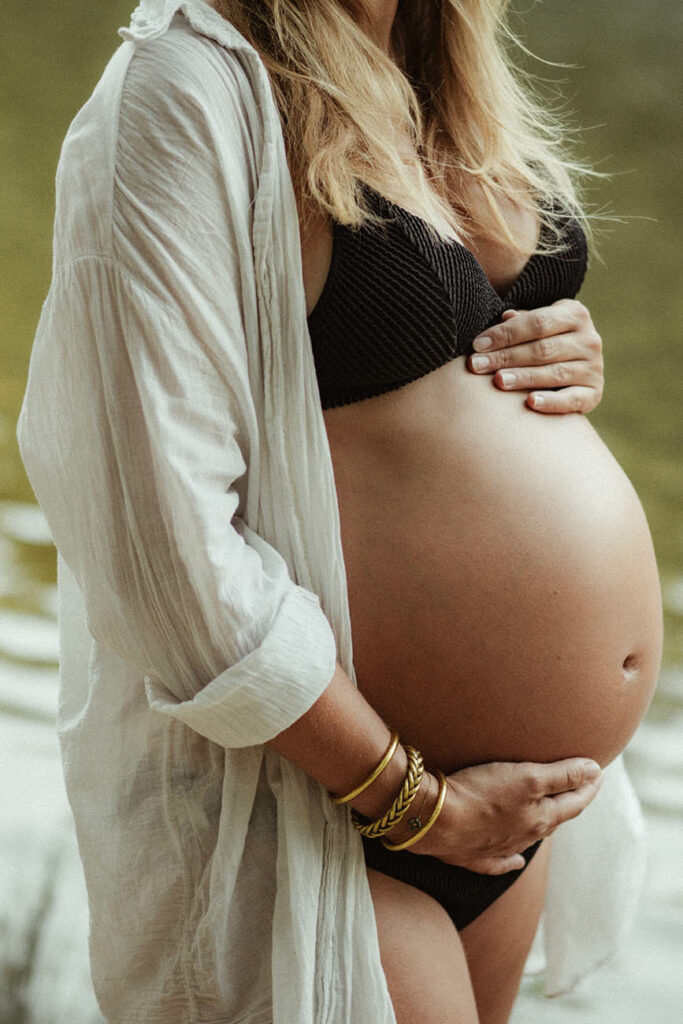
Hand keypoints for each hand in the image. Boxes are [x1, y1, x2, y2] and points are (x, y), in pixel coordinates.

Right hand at [394, 757, 602, 873]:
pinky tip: (517, 859)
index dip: (588, 786)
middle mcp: (525, 837)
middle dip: (569, 803)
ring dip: (543, 825)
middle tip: (579, 788)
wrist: (434, 821)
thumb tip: (594, 771)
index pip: (574, 802)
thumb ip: (562, 775)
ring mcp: (500, 849)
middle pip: (555, 819)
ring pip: (530, 838)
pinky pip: (501, 861)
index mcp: (541, 818)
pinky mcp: (475, 855)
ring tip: (549, 812)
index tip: (597, 773)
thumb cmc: (480, 793)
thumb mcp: (526, 777)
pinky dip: (512, 860)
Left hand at [467, 299, 603, 413]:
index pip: (537, 323)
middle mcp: (590, 340)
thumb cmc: (545, 340)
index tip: (478, 345)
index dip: (505, 334)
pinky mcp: (594, 393)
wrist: (576, 366)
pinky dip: (550, 402)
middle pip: (542, 349)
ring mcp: (594, 368)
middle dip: (506, 357)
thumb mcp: (538, 324)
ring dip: (522, 378)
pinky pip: (571, 400)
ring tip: (497, 381)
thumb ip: (522, 321)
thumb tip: (505, 316)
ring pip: (554, 373)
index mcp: (576, 315)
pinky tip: (529, 402)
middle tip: (477, 366)